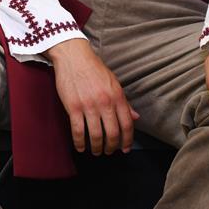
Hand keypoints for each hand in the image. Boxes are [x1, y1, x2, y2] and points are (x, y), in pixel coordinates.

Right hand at [46, 38, 138, 154]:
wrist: (74, 56)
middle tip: (109, 152)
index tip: (125, 148)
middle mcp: (105, 102)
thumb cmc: (94, 68)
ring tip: (96, 151)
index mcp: (117, 95)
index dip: (127, 140)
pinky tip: (81, 147)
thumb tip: (135, 117)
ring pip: (96, 136)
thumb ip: (124, 101)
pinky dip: (80, 143)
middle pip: (112, 133)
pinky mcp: (73, 107)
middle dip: (111, 147)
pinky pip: (78, 131)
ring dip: (96, 148)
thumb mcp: (114, 82)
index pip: (127, 124)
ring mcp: (88, 105)